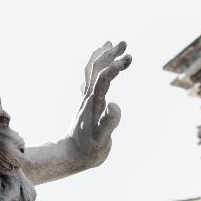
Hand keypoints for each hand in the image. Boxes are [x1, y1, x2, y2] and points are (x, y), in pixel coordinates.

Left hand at [70, 41, 131, 168]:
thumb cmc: (89, 150)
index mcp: (94, 104)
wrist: (71, 155)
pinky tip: (101, 66)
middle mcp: (89, 97)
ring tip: (112, 45)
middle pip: (95, 68)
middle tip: (125, 44)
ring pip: (91, 71)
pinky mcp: (87, 103)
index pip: (103, 79)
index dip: (115, 67)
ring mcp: (87, 99)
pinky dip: (96, 67)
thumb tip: (115, 105)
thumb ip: (109, 123)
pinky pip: (90, 79)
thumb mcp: (102, 140)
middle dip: (110, 54)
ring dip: (102, 56)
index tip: (129, 58)